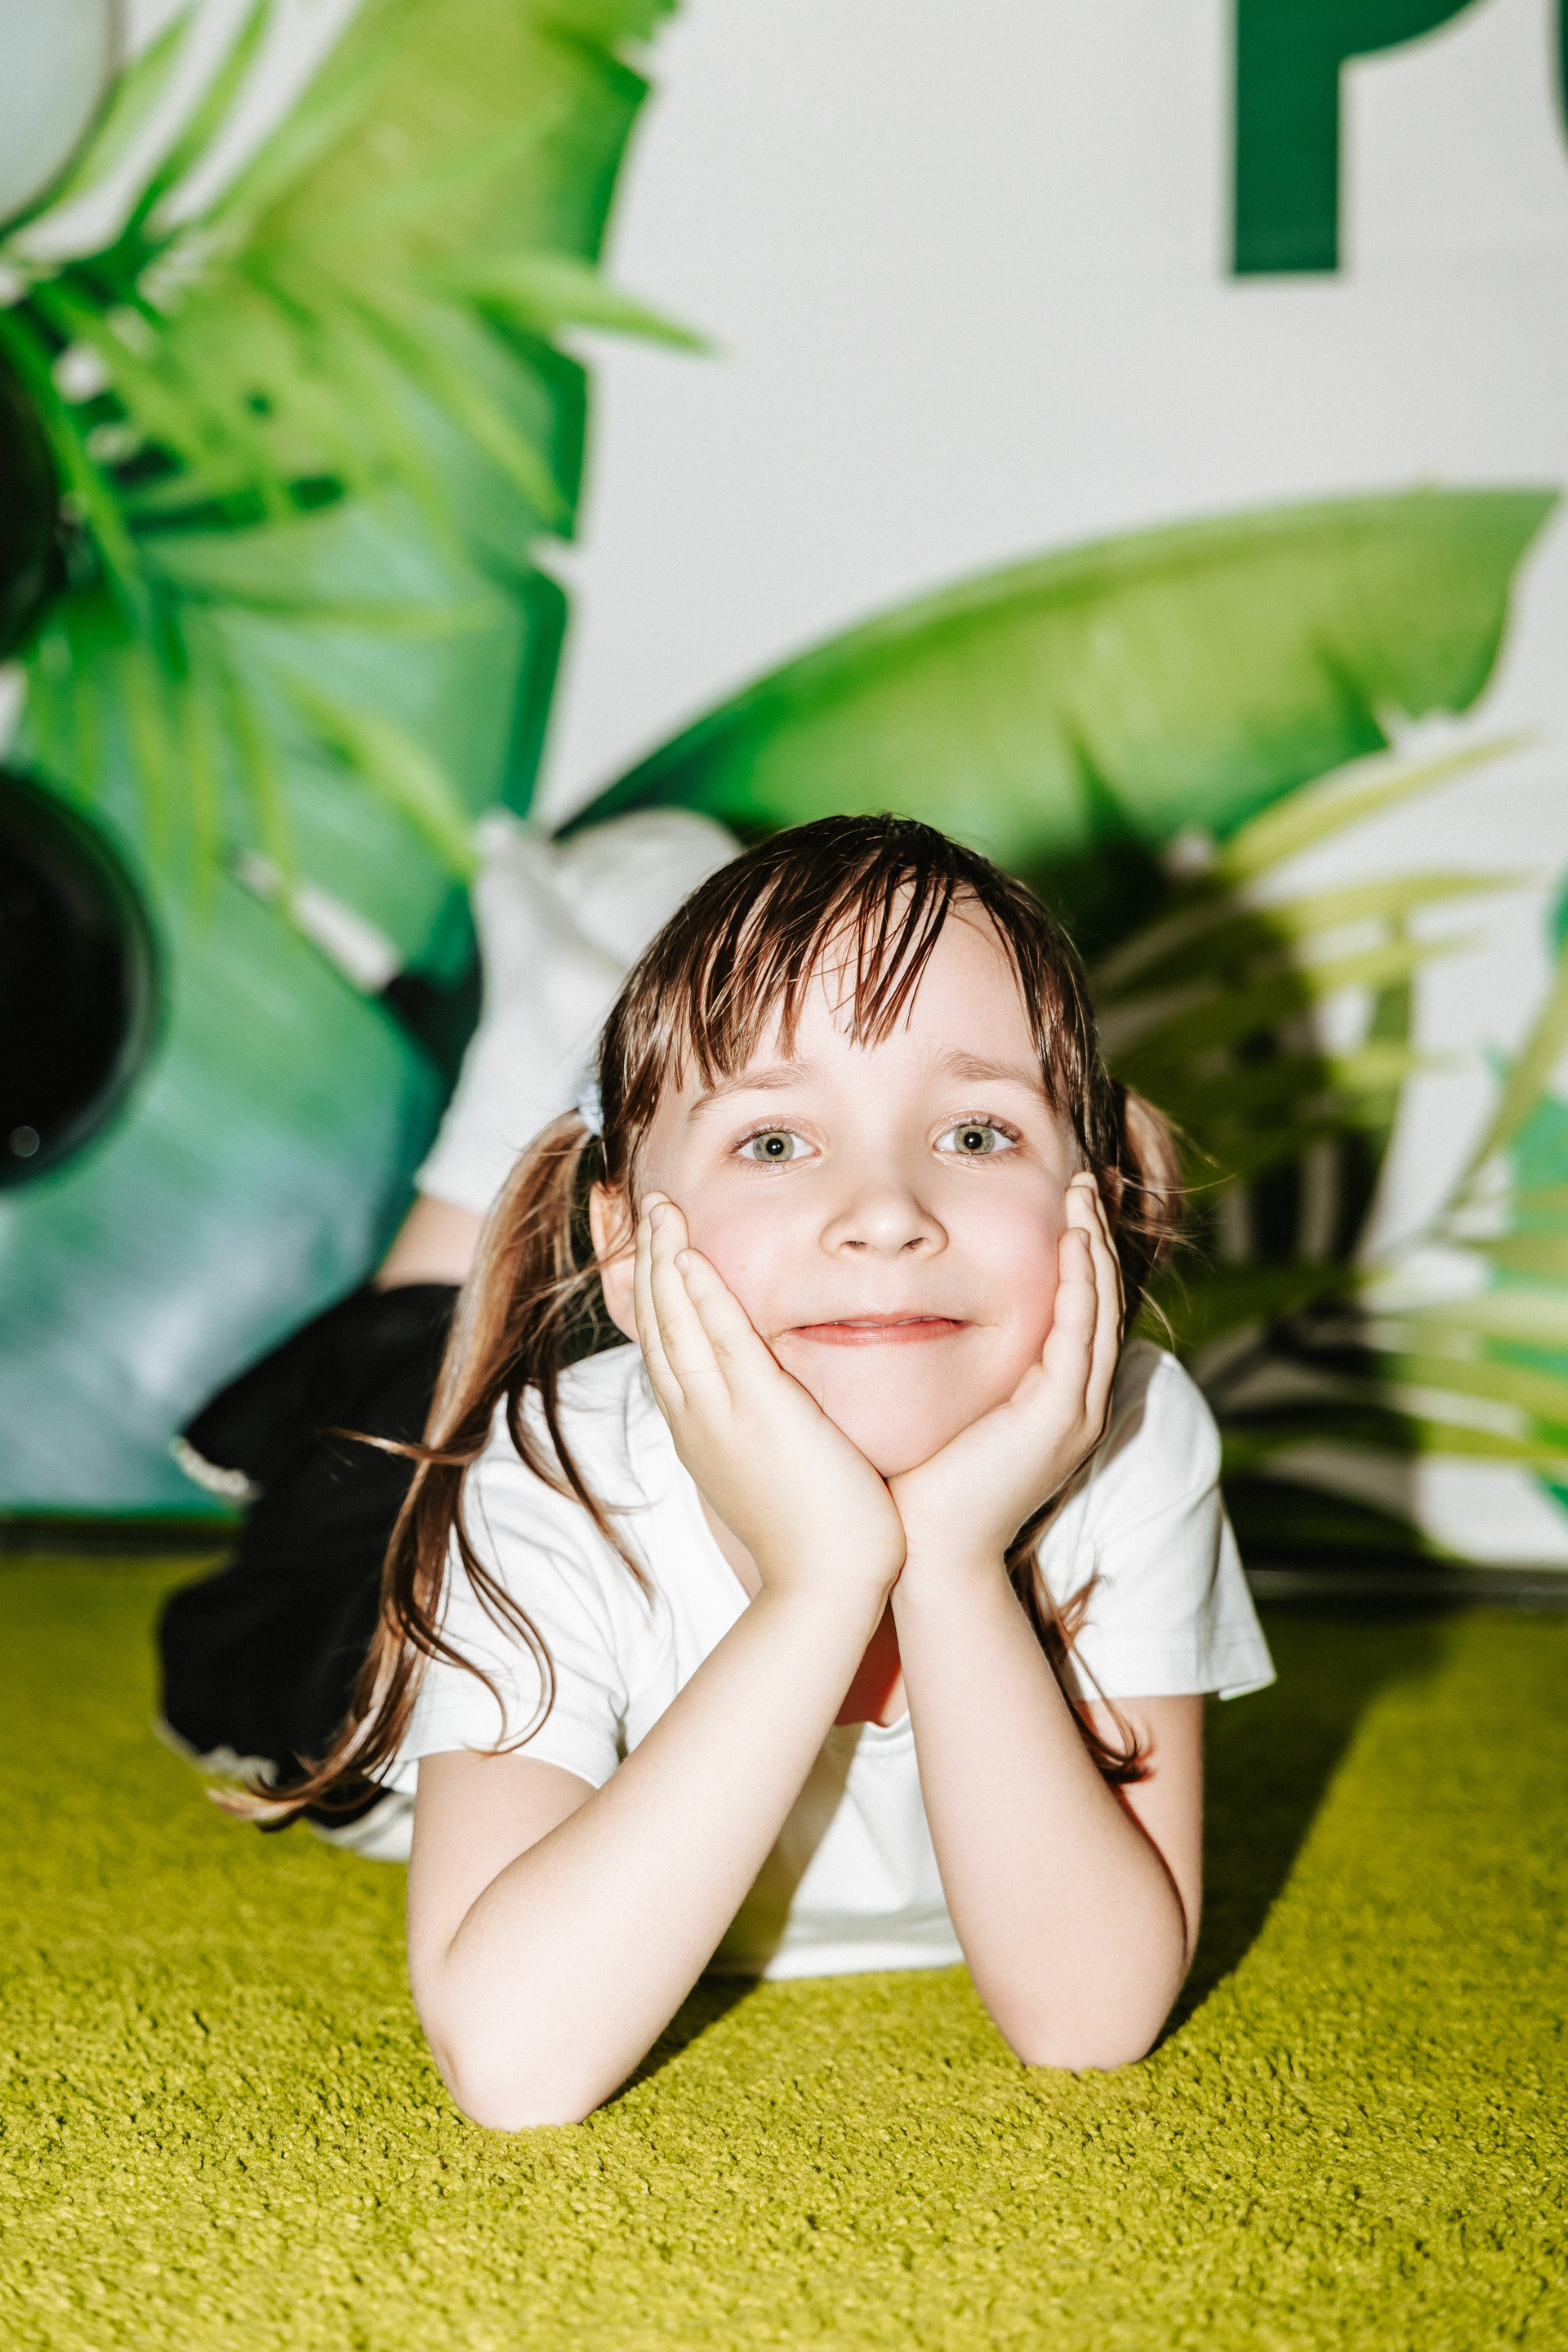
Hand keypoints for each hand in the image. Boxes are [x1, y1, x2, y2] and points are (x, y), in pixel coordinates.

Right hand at [633, 1195, 906, 1607]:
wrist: (825, 1585)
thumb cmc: (814, 1534)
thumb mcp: (769, 1469)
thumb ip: (760, 1429)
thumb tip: (765, 1405)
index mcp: (698, 1429)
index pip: (664, 1344)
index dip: (651, 1289)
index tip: (648, 1244)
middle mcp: (697, 1417)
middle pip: (657, 1323)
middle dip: (647, 1259)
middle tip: (647, 1202)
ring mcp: (721, 1415)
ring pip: (677, 1322)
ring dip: (665, 1259)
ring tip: (660, 1207)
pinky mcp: (761, 1413)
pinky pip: (722, 1341)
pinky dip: (701, 1295)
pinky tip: (689, 1256)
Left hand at [889, 1173, 1123, 1582]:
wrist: (921, 1552)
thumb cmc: (917, 1483)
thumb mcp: (943, 1405)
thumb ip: (946, 1362)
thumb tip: (906, 1310)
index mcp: (1053, 1403)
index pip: (1078, 1313)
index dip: (1078, 1257)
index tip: (1063, 1205)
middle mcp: (1076, 1405)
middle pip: (1101, 1302)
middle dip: (1094, 1238)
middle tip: (1085, 1182)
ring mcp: (1074, 1412)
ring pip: (1099, 1309)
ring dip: (1093, 1247)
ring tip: (1083, 1195)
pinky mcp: (1058, 1416)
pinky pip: (1079, 1332)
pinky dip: (1081, 1282)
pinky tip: (1072, 1241)